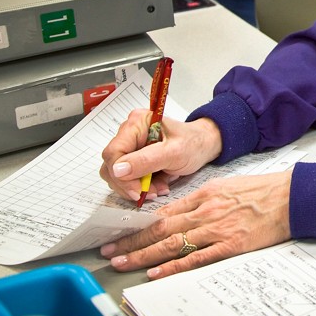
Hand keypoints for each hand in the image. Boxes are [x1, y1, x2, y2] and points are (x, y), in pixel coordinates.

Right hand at [99, 111, 221, 202]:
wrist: (203, 145)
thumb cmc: (193, 143)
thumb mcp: (174, 153)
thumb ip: (146, 160)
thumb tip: (117, 170)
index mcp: (137, 123)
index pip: (113, 153)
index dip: (121, 176)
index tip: (138, 190)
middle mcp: (129, 132)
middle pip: (112, 166)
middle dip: (131, 184)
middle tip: (151, 192)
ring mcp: (130, 146)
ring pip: (117, 175)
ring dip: (136, 187)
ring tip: (158, 188)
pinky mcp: (133, 158)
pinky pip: (127, 178)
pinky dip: (141, 186)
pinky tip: (158, 185)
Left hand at [100, 171, 292, 278]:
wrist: (291, 198)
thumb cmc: (261, 192)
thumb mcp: (227, 187)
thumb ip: (201, 200)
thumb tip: (175, 214)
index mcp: (204, 195)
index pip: (163, 212)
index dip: (137, 225)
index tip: (118, 233)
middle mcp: (205, 211)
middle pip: (160, 228)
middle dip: (132, 241)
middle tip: (109, 251)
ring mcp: (217, 229)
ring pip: (172, 243)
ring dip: (144, 254)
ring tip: (123, 263)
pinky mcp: (231, 245)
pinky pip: (197, 258)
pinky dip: (174, 266)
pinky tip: (157, 272)